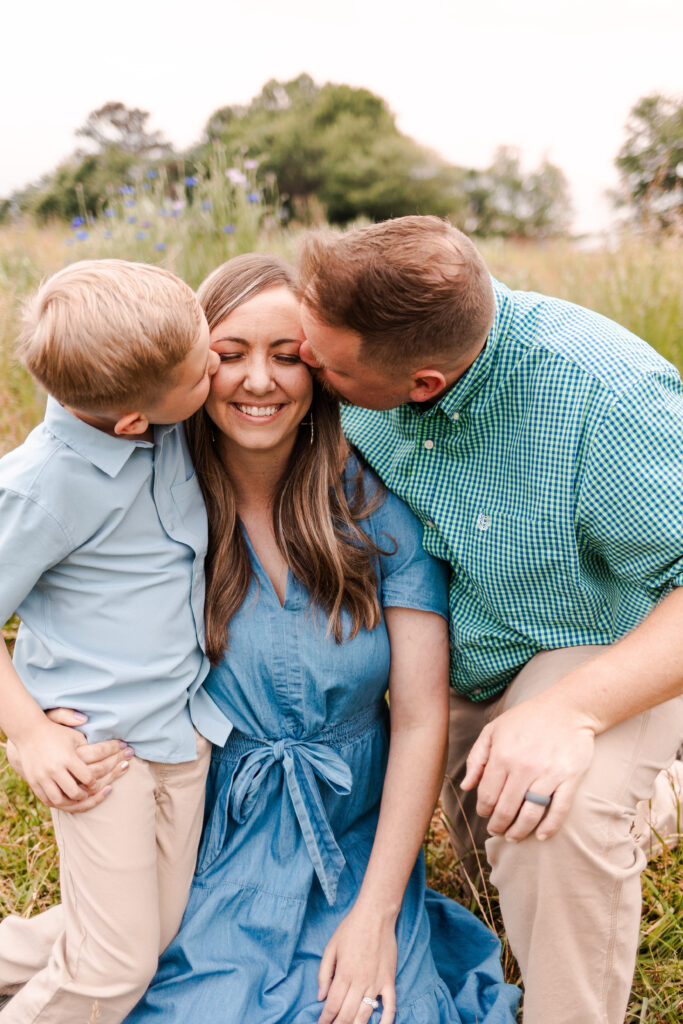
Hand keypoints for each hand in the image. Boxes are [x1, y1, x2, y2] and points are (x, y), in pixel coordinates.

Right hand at [6, 709, 132, 812]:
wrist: (29, 732)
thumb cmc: (57, 733)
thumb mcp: (76, 735)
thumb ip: (94, 744)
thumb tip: (115, 746)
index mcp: (68, 757)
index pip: (87, 777)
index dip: (95, 782)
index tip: (96, 781)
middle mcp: (55, 769)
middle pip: (74, 792)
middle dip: (85, 795)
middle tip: (89, 792)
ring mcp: (42, 777)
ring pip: (59, 800)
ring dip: (71, 802)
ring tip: (77, 798)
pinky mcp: (33, 781)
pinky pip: (46, 800)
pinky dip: (57, 802)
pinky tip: (64, 800)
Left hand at [317, 904, 396, 1023]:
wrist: (376, 915)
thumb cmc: (351, 929)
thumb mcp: (331, 947)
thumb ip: (324, 973)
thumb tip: (320, 996)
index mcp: (344, 973)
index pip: (332, 1005)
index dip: (325, 1019)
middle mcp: (360, 981)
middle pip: (347, 1014)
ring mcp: (377, 982)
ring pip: (365, 1014)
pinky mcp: (389, 980)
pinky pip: (390, 1006)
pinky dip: (386, 1021)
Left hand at [460, 693, 595, 840]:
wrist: (567, 708)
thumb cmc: (527, 719)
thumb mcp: (493, 730)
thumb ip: (476, 758)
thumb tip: (466, 787)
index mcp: (502, 755)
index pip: (487, 795)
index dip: (484, 810)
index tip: (485, 814)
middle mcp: (524, 766)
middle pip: (506, 809)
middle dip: (498, 825)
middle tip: (496, 830)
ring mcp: (548, 773)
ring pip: (530, 815)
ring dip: (520, 832)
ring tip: (514, 837)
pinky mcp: (570, 778)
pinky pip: (559, 811)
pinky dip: (549, 828)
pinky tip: (541, 836)